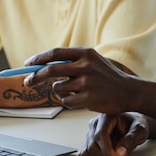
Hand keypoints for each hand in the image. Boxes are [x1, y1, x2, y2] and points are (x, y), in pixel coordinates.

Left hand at [23, 47, 139, 112]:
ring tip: (73, 91)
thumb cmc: (106, 76)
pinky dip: (68, 102)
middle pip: (50, 70)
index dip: (38, 58)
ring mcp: (87, 82)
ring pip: (57, 88)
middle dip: (35, 77)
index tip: (28, 63)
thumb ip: (72, 61)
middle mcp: (85, 65)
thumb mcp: (92, 60)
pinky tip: (80, 100)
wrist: (128, 90)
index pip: (55, 53)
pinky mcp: (88, 98)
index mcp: (85, 53)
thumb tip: (43, 65)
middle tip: (27, 82)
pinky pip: (66, 101)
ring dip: (59, 92)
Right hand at [78, 112, 148, 155]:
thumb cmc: (136, 124)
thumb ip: (131, 140)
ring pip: (88, 150)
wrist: (133, 125)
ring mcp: (90, 131)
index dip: (107, 150)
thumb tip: (120, 153)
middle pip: (93, 145)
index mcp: (107, 115)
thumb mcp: (139, 130)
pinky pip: (85, 154)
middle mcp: (96, 122)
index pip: (101, 134)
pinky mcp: (88, 140)